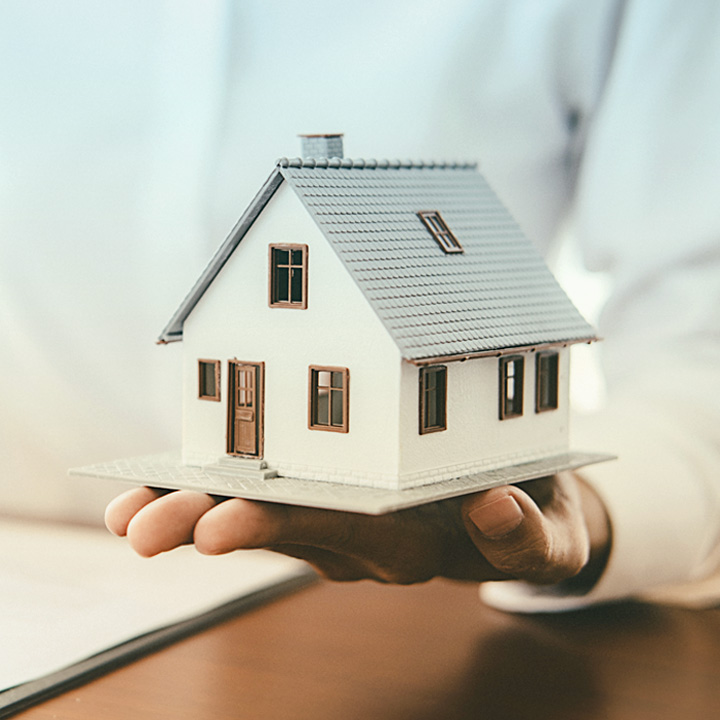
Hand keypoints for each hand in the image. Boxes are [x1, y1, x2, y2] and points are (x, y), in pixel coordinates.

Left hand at [105, 472, 610, 588]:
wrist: (518, 503)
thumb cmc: (534, 513)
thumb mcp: (551, 531)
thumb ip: (529, 534)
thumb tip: (494, 507)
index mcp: (413, 538)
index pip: (342, 534)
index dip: (281, 529)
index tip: (216, 529)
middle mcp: (364, 533)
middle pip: (282, 529)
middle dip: (207, 525)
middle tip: (138, 530)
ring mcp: (341, 513)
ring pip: (263, 511)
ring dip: (193, 506)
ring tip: (125, 514)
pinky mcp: (329, 488)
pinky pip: (270, 486)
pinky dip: (218, 478)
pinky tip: (165, 476)